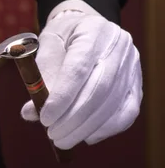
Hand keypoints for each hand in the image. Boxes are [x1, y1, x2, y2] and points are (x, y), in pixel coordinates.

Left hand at [21, 4, 142, 148]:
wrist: (86, 28)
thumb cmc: (62, 39)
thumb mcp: (45, 48)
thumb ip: (38, 78)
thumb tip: (31, 113)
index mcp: (92, 31)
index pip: (79, 68)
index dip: (62, 97)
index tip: (45, 118)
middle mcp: (118, 45)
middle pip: (99, 89)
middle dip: (73, 118)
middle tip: (52, 135)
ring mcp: (132, 64)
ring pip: (113, 104)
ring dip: (86, 128)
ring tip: (63, 139)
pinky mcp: (137, 82)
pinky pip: (128, 112)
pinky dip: (106, 129)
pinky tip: (86, 136)